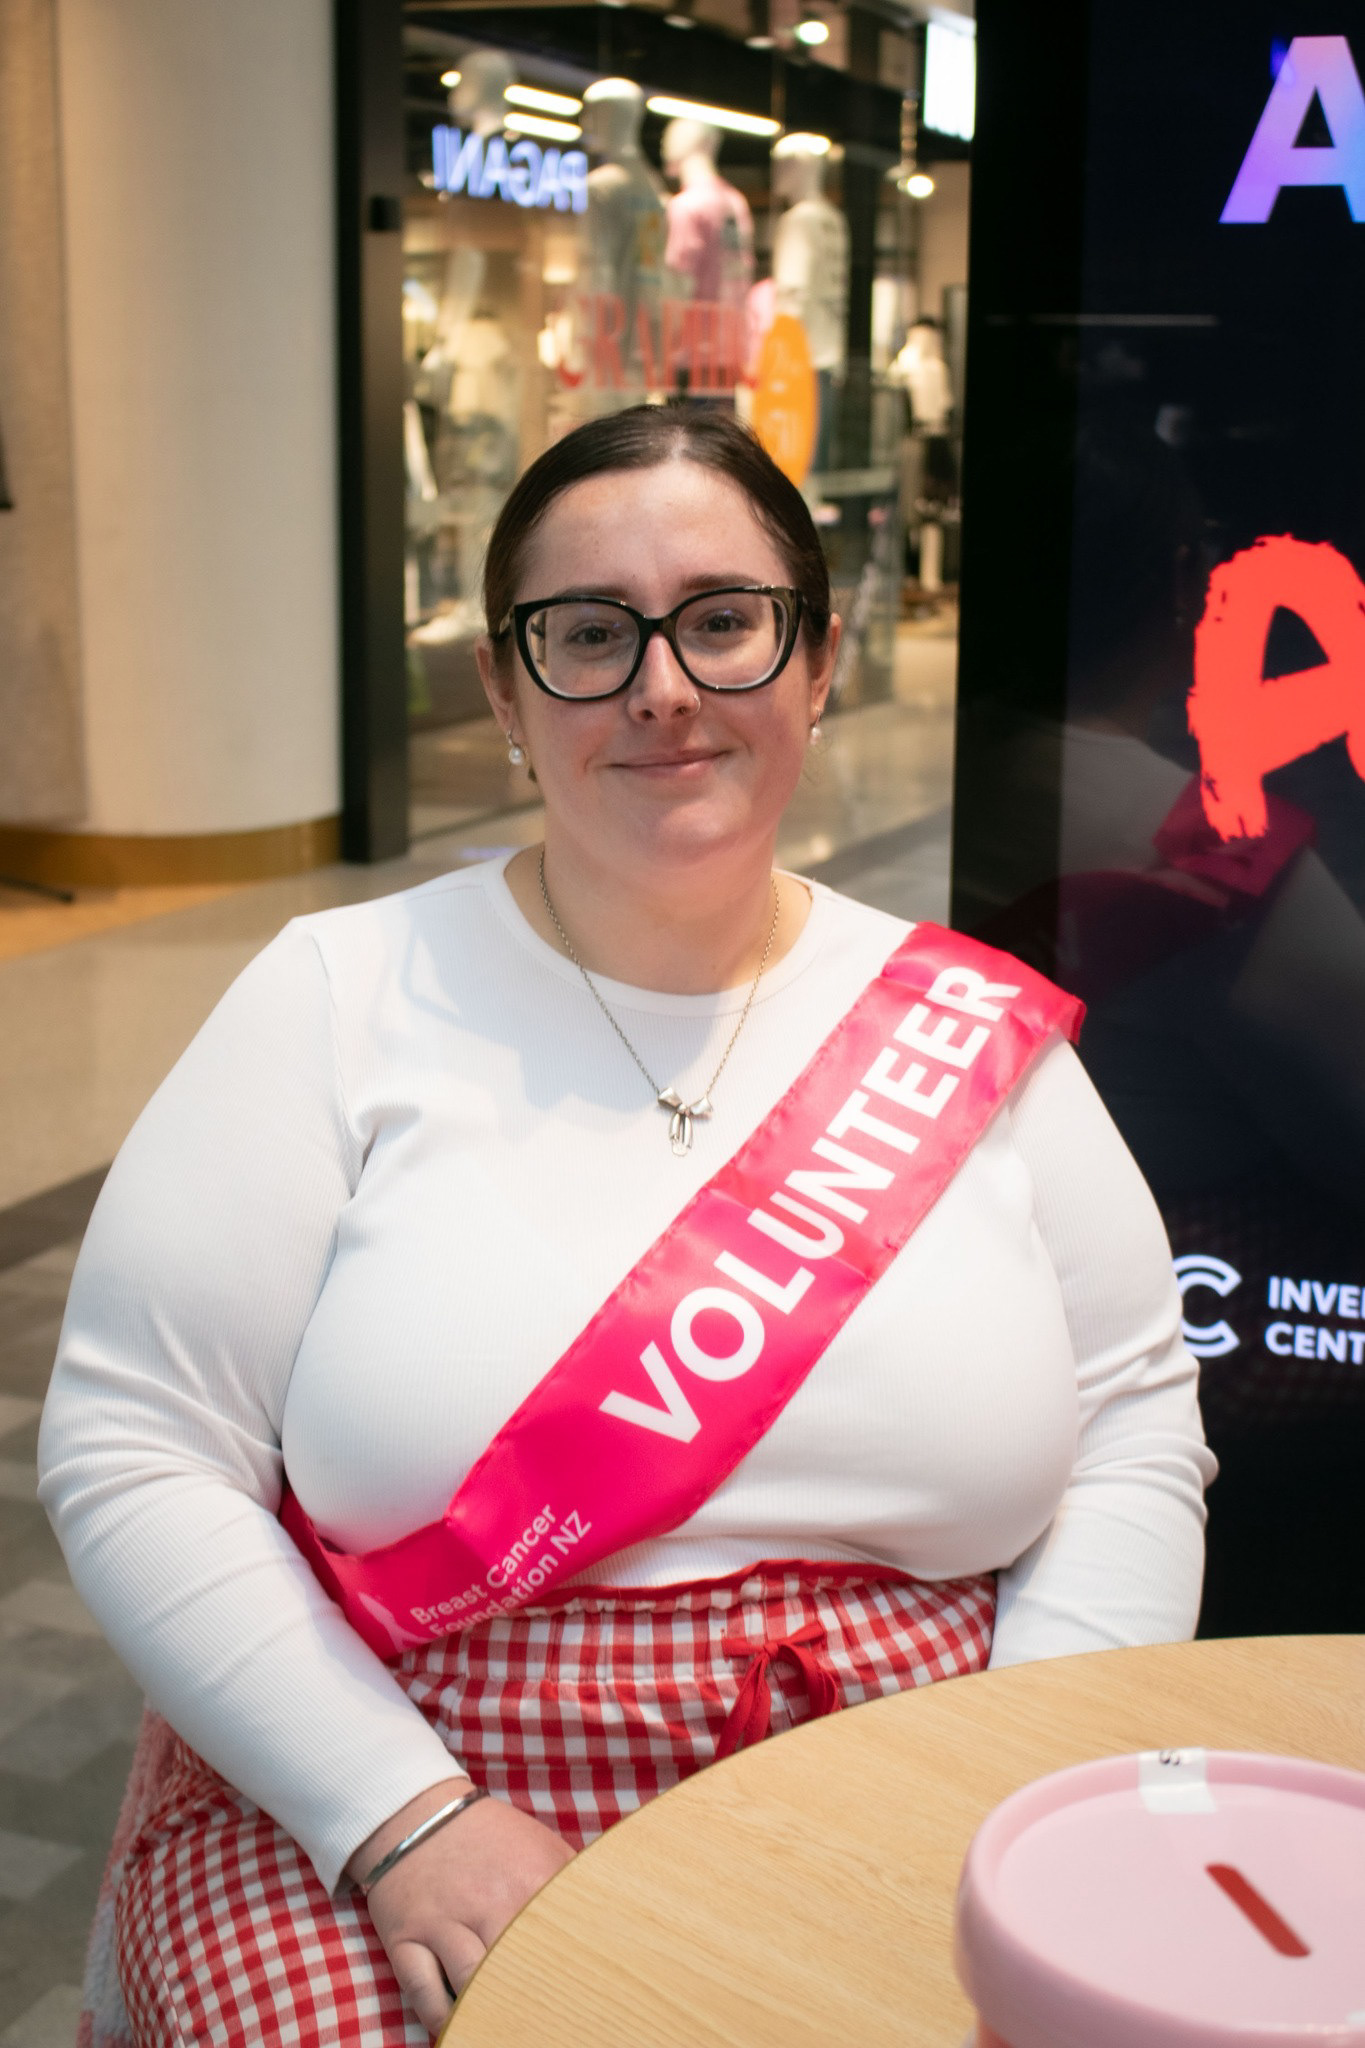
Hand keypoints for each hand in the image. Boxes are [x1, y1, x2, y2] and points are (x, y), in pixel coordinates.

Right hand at [348, 1779, 574, 2035]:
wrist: (416, 1814)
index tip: (589, 2000)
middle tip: (547, 2022)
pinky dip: (440, 2018)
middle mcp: (490, 1903)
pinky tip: (456, 2027)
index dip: (576, 1974)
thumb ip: (569, 1885)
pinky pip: (424, 1993)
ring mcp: (444, 1922)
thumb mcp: (540, 1846)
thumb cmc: (487, 1838)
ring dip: (486, 2012)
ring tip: (504, 2029)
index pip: (564, 1939)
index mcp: (532, 1880)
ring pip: (470, 1985)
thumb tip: (607, 1922)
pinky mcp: (406, 1938)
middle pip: (519, 1967)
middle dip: (534, 2000)